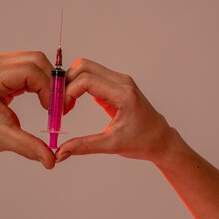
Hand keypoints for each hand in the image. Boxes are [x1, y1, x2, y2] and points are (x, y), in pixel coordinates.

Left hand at [0, 51, 54, 168]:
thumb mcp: (4, 139)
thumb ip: (29, 147)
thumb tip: (51, 160)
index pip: (31, 71)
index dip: (49, 90)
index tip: (56, 110)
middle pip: (36, 60)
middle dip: (52, 83)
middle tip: (60, 106)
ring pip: (35, 62)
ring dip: (48, 82)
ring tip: (53, 105)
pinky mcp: (3, 69)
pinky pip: (29, 68)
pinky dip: (40, 82)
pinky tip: (44, 100)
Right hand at [56, 58, 173, 163]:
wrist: (160, 140)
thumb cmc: (142, 141)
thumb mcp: (111, 145)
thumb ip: (84, 146)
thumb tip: (60, 152)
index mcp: (123, 94)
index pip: (86, 80)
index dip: (68, 92)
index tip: (61, 110)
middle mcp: (121, 82)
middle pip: (83, 67)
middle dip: (66, 83)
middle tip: (59, 104)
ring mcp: (119, 80)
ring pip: (86, 68)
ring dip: (71, 82)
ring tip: (65, 104)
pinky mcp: (115, 84)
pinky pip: (92, 75)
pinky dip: (78, 85)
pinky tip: (73, 102)